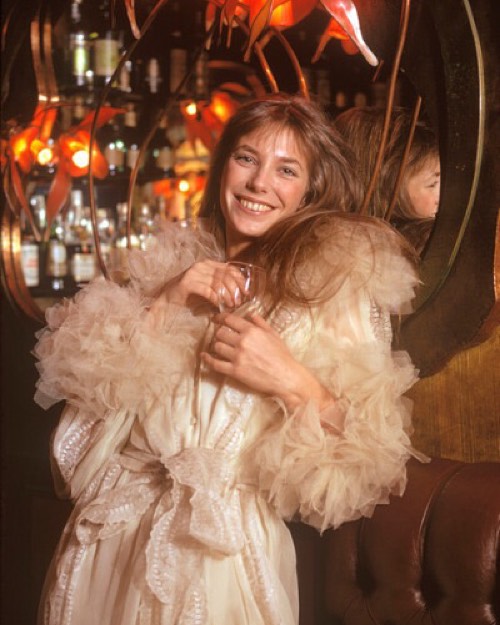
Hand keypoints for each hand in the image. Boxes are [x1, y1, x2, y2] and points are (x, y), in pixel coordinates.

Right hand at [163, 260, 244, 308]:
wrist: (168, 298)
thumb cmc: (190, 294)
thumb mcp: (209, 286)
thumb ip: (221, 284)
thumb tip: (240, 293)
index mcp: (209, 264)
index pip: (230, 269)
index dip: (241, 280)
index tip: (246, 292)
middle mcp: (202, 265)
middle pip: (225, 276)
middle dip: (235, 290)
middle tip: (238, 302)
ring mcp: (194, 273)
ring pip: (217, 283)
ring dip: (226, 296)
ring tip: (230, 305)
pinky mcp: (187, 283)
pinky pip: (207, 290)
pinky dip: (215, 298)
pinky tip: (218, 305)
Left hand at [202, 312, 317, 404]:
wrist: (285, 377)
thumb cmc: (282, 355)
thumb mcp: (273, 334)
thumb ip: (260, 322)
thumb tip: (249, 314)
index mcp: (252, 331)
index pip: (229, 320)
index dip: (220, 318)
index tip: (216, 319)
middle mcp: (242, 341)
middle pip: (220, 333)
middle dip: (219, 333)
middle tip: (221, 336)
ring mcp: (237, 357)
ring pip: (217, 346)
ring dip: (216, 346)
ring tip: (219, 347)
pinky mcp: (235, 371)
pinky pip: (215, 364)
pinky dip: (208, 360)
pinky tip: (204, 356)